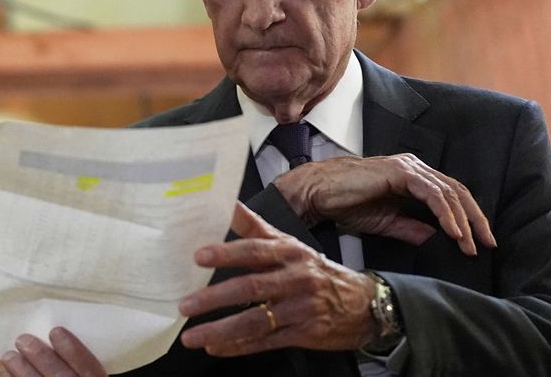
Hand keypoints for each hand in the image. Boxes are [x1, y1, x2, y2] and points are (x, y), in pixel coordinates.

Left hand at [0, 327, 106, 376]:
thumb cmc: (71, 375)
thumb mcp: (86, 372)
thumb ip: (78, 361)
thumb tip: (55, 334)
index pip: (86, 366)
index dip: (71, 348)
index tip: (56, 331)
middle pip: (58, 376)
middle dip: (38, 354)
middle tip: (22, 340)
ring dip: (19, 368)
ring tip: (9, 356)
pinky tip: (5, 372)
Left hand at [179, 203, 378, 355]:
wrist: (364, 303)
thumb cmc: (316, 270)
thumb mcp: (290, 244)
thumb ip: (255, 227)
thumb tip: (226, 203)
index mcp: (289, 252)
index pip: (254, 249)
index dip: (226, 252)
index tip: (199, 256)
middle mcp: (296, 278)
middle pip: (251, 287)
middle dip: (215, 297)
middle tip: (186, 304)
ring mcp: (301, 308)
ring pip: (255, 320)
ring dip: (221, 329)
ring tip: (193, 336)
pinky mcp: (305, 333)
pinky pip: (266, 341)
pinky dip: (239, 347)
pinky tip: (216, 348)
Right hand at [273, 153, 495, 254]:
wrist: (319, 194)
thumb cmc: (346, 204)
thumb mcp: (386, 222)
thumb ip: (412, 228)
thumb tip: (436, 239)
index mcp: (413, 178)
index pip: (451, 196)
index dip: (469, 218)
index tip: (479, 243)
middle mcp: (414, 168)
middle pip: (458, 192)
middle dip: (476, 220)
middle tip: (487, 244)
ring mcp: (408, 167)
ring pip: (449, 192)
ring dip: (463, 221)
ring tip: (469, 245)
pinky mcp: (400, 172)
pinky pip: (433, 193)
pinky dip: (446, 214)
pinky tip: (453, 232)